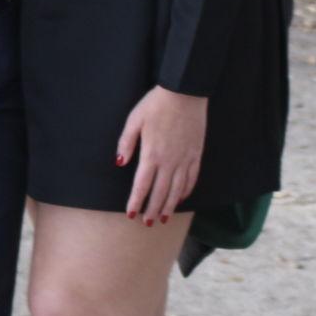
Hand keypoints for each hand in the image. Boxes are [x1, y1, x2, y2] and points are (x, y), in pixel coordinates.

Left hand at [116, 86, 206, 224]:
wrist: (185, 93)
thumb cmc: (156, 104)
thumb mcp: (134, 119)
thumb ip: (126, 142)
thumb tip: (119, 163)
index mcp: (151, 154)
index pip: (142, 185)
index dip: (136, 201)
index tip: (131, 214)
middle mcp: (169, 162)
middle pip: (160, 193)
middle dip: (152, 210)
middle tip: (147, 222)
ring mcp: (184, 159)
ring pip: (176, 190)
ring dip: (169, 206)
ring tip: (162, 218)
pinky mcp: (196, 155)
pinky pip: (191, 179)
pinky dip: (185, 192)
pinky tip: (181, 198)